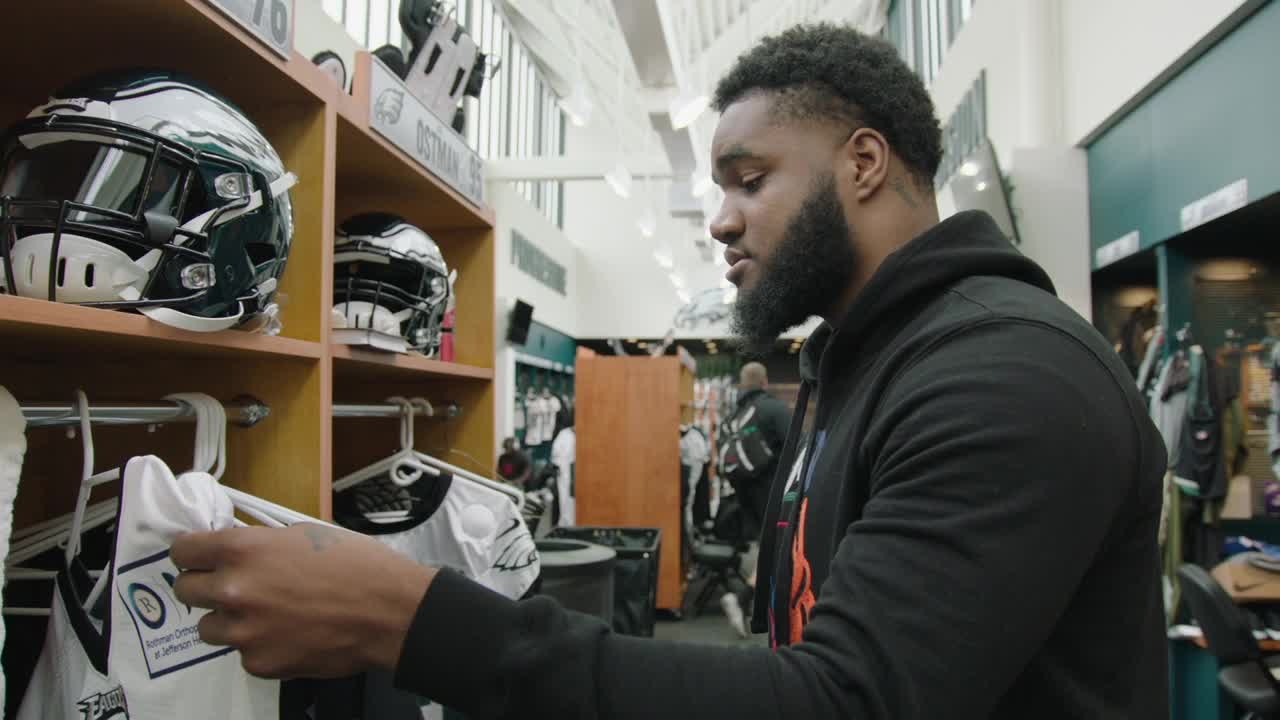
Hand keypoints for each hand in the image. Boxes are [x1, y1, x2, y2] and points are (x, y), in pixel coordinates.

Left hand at [171, 523, 435, 678]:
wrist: (388, 611)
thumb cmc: (356, 565)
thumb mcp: (303, 534)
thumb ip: (261, 544)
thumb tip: (238, 551)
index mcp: (243, 550)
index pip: (182, 550)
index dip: (192, 552)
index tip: (199, 556)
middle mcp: (234, 590)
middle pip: (185, 590)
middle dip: (205, 585)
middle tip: (232, 586)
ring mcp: (243, 631)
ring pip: (208, 627)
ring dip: (229, 619)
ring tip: (265, 614)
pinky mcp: (258, 663)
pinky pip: (242, 652)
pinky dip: (259, 643)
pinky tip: (289, 633)